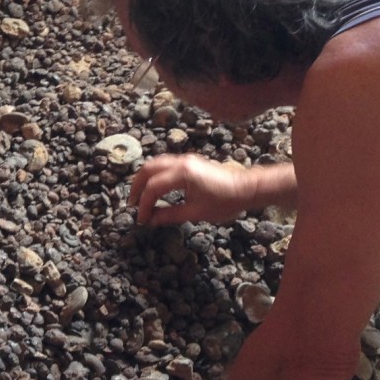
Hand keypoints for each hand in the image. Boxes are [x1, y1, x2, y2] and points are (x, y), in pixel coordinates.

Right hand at [129, 154, 249, 226]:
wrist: (246, 189)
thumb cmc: (225, 202)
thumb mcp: (196, 213)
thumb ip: (170, 215)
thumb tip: (152, 220)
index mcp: (182, 174)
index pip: (153, 188)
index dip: (144, 205)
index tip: (142, 219)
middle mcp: (181, 162)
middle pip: (147, 170)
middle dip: (137, 187)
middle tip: (133, 205)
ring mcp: (185, 160)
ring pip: (154, 164)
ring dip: (144, 179)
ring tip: (141, 197)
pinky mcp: (189, 162)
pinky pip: (164, 164)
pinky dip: (154, 175)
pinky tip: (155, 188)